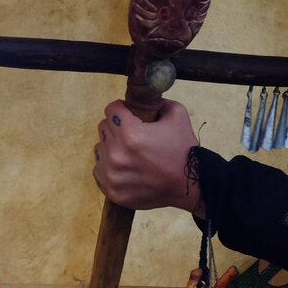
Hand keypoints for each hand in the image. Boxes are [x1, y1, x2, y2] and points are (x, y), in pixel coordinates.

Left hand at [93, 99, 201, 213]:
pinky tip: (126, 168)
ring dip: (112, 147)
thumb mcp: (177, 114)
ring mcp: (112, 174)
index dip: (122, 109)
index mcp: (130, 133)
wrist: (190, 184)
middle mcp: (117, 153)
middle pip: (104, 128)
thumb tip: (142, 98)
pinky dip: (109, 167)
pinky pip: (98, 170)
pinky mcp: (112, 190)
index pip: (111, 109)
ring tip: (131, 154)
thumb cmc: (184, 150)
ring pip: (100, 148)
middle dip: (117, 128)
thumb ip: (156, 101)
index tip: (131, 116)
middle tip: (134, 136)